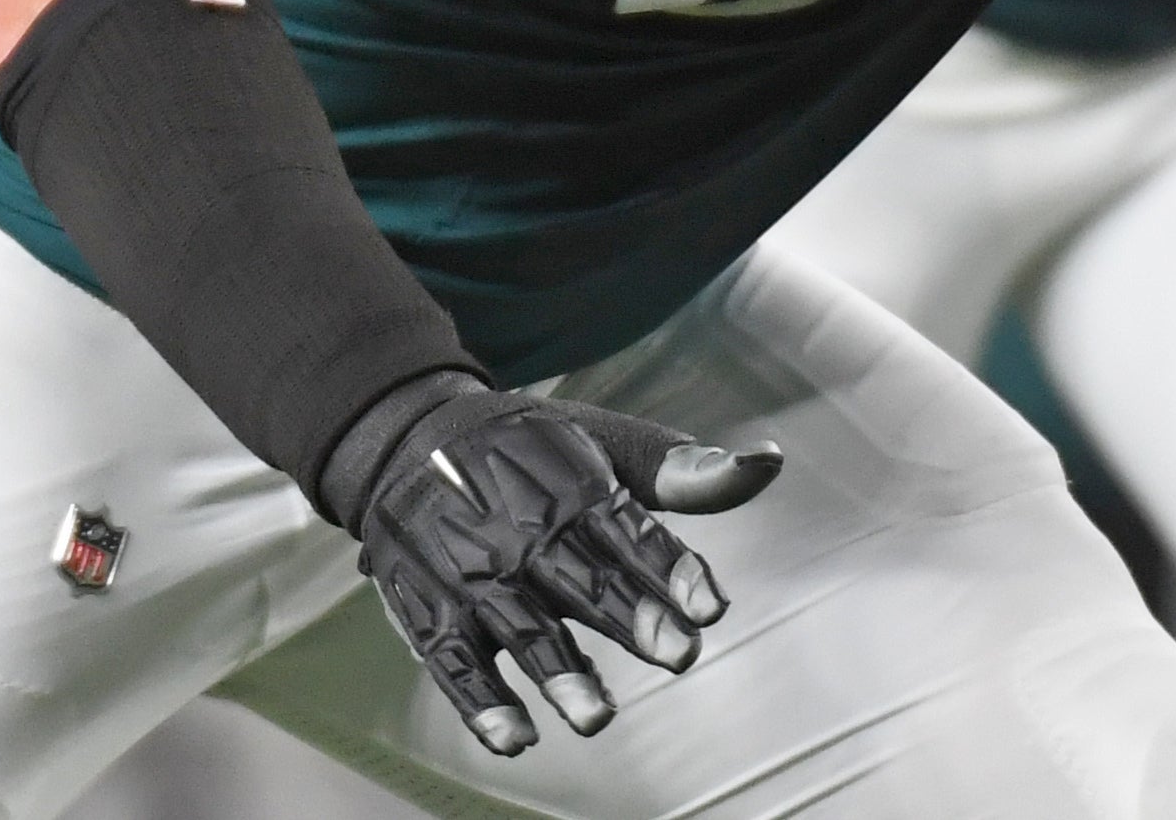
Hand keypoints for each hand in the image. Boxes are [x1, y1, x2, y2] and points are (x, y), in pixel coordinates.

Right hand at [344, 379, 779, 756]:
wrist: (409, 439)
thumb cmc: (532, 453)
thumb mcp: (605, 443)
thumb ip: (683, 472)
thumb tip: (766, 464)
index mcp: (577, 490)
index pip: (631, 533)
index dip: (671, 568)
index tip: (710, 606)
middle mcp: (527, 533)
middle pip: (584, 581)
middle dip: (630, 617)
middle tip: (680, 655)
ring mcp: (478, 576)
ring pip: (523, 628)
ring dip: (560, 673)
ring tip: (598, 716)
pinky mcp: (434, 612)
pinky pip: (455, 662)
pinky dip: (481, 701)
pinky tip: (516, 737)